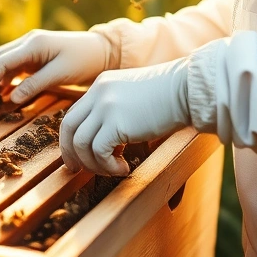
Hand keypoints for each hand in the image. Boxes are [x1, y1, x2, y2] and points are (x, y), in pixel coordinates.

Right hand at [0, 30, 114, 103]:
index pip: (2, 61)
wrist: (103, 51)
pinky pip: (15, 65)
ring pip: (4, 61)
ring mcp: (31, 46)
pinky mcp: (36, 54)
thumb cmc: (84, 61)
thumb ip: (35, 85)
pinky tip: (4, 92)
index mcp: (33, 43)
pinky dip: (6, 78)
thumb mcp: (60, 74)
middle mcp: (28, 41)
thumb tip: (11, 99)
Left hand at [60, 59, 190, 175]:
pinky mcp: (116, 123)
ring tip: (113, 170)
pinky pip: (98, 152)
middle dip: (70, 153)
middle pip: (68, 127)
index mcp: (101, 86)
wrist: (188, 90)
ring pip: (80, 143)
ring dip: (93, 164)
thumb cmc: (171, 97)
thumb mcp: (135, 98)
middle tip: (77, 170)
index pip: (75, 114)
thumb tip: (111, 144)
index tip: (78, 156)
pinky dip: (107, 166)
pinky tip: (124, 168)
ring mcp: (105, 107)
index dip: (72, 138)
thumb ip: (117, 113)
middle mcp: (98, 94)